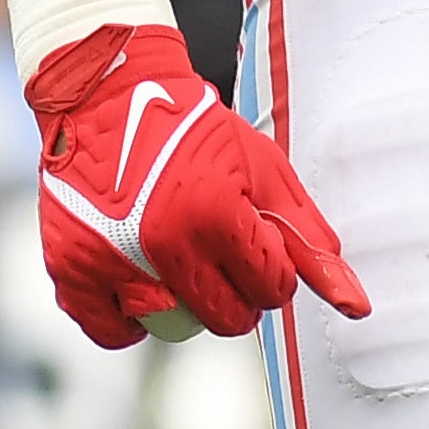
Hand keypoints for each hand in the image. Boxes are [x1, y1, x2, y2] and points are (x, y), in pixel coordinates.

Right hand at [24, 21, 368, 348]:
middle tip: (224, 259)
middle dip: (239, 296)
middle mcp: (162, 242)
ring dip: (187, 306)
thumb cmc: (196, 132)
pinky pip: (113, 332)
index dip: (273, 271)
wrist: (110, 97)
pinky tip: (143, 284)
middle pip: (226, 319)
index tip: (259, 246)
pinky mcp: (72, 269)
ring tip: (184, 261)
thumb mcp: (264, 171)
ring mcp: (112, 259)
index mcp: (216, 213)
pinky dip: (130, 319)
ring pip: (172, 328)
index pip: (271, 289)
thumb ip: (307, 239)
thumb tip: (355, 306)